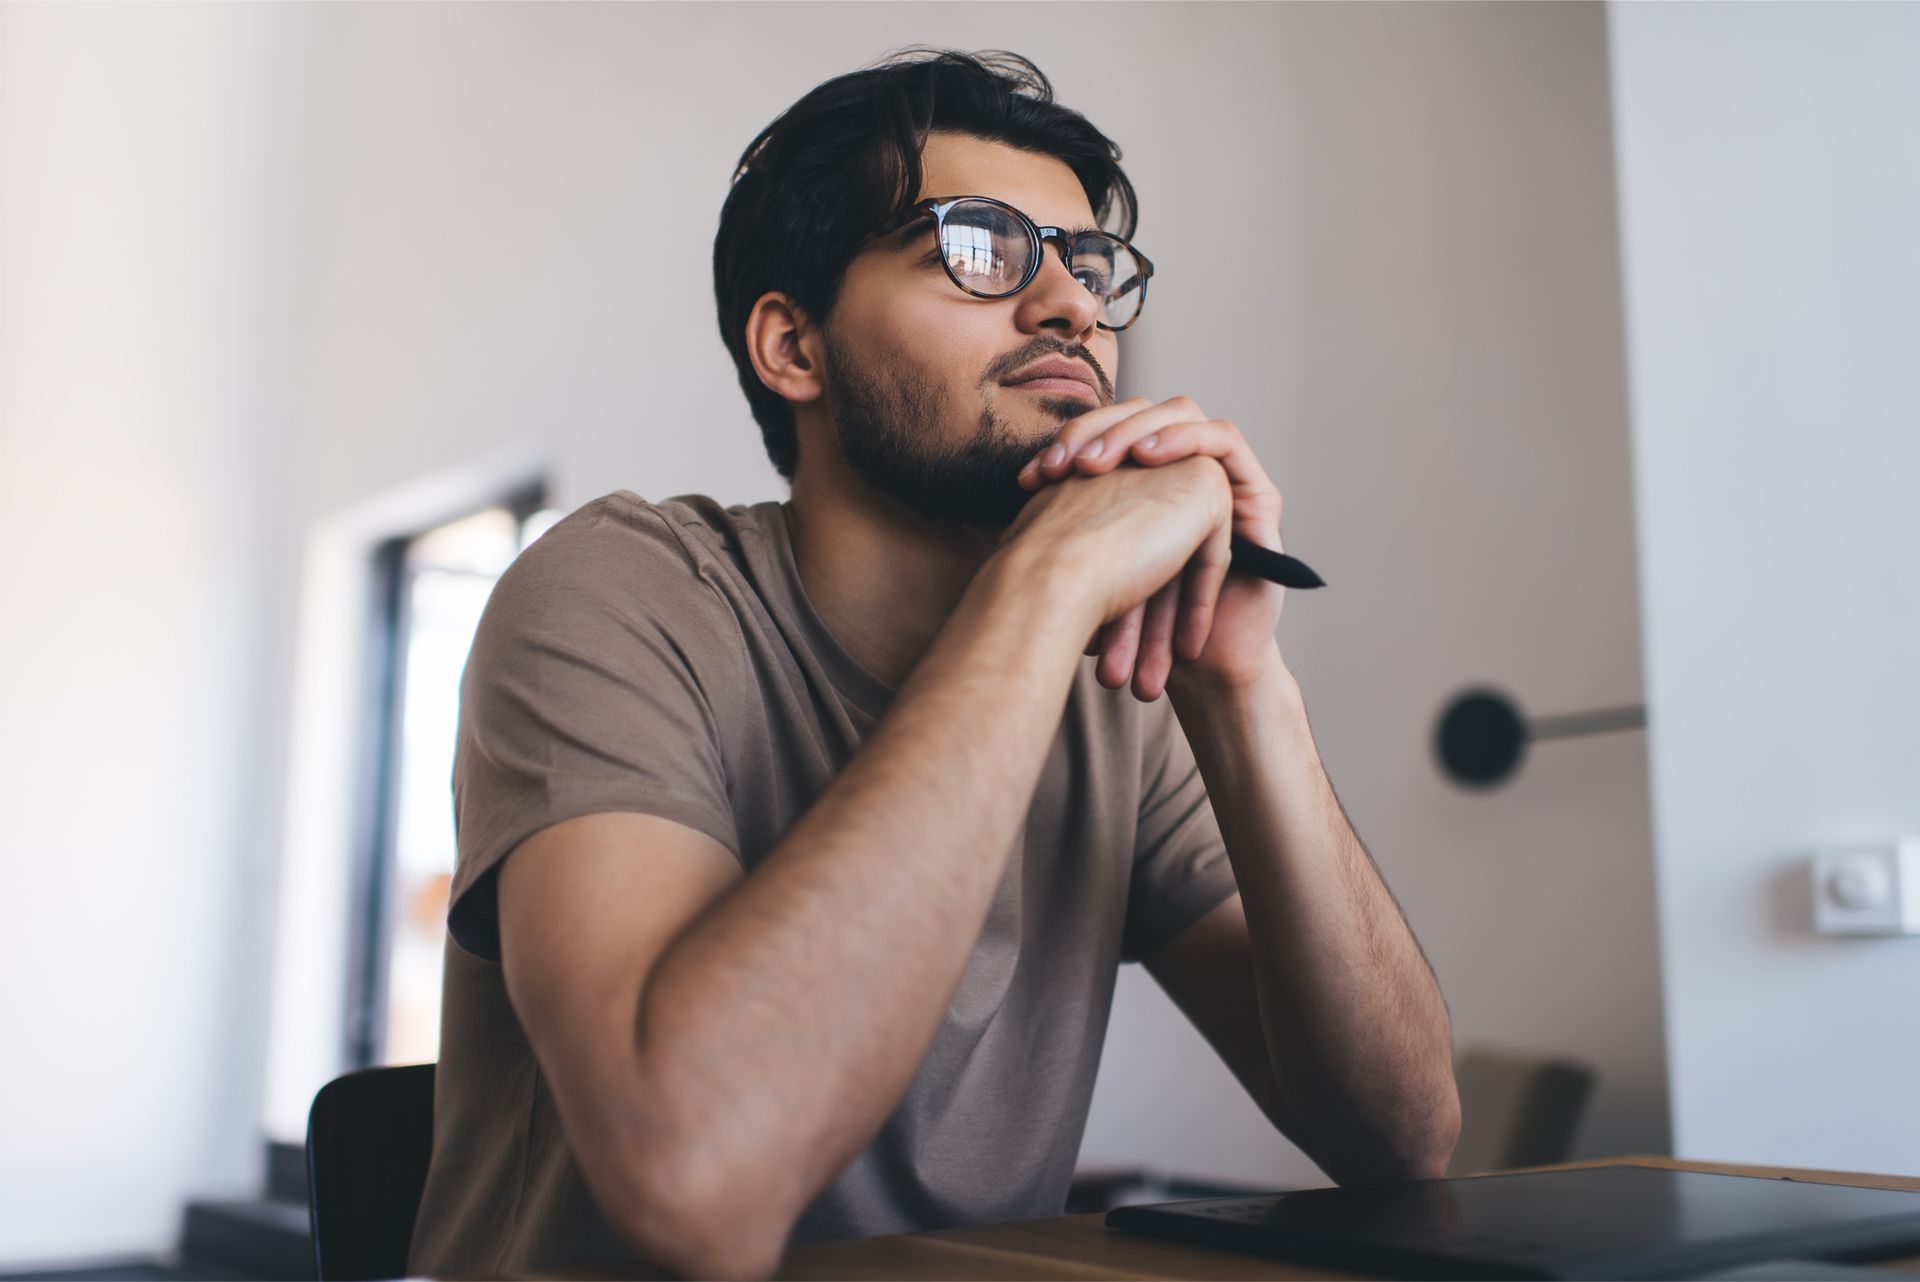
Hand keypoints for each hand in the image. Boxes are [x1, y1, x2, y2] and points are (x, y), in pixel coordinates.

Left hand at [1016, 395, 1286, 698]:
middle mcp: (1183, 471)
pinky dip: (1187, 441)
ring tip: (1102, 464)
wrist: (1196, 669)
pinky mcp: (1259, 494)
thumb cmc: (1137, 625)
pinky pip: (1226, 441)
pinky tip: (1150, 458)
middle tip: (1069, 468)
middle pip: (1140, 414)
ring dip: (1139, 433)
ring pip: (1182, 414)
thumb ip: (1067, 529)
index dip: (1068, 442)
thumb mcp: (1090, 569)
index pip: (1105, 429)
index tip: (1033, 478)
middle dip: (1100, 435)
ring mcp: (1223, 479)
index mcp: (1142, 479)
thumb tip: (1007, 518)